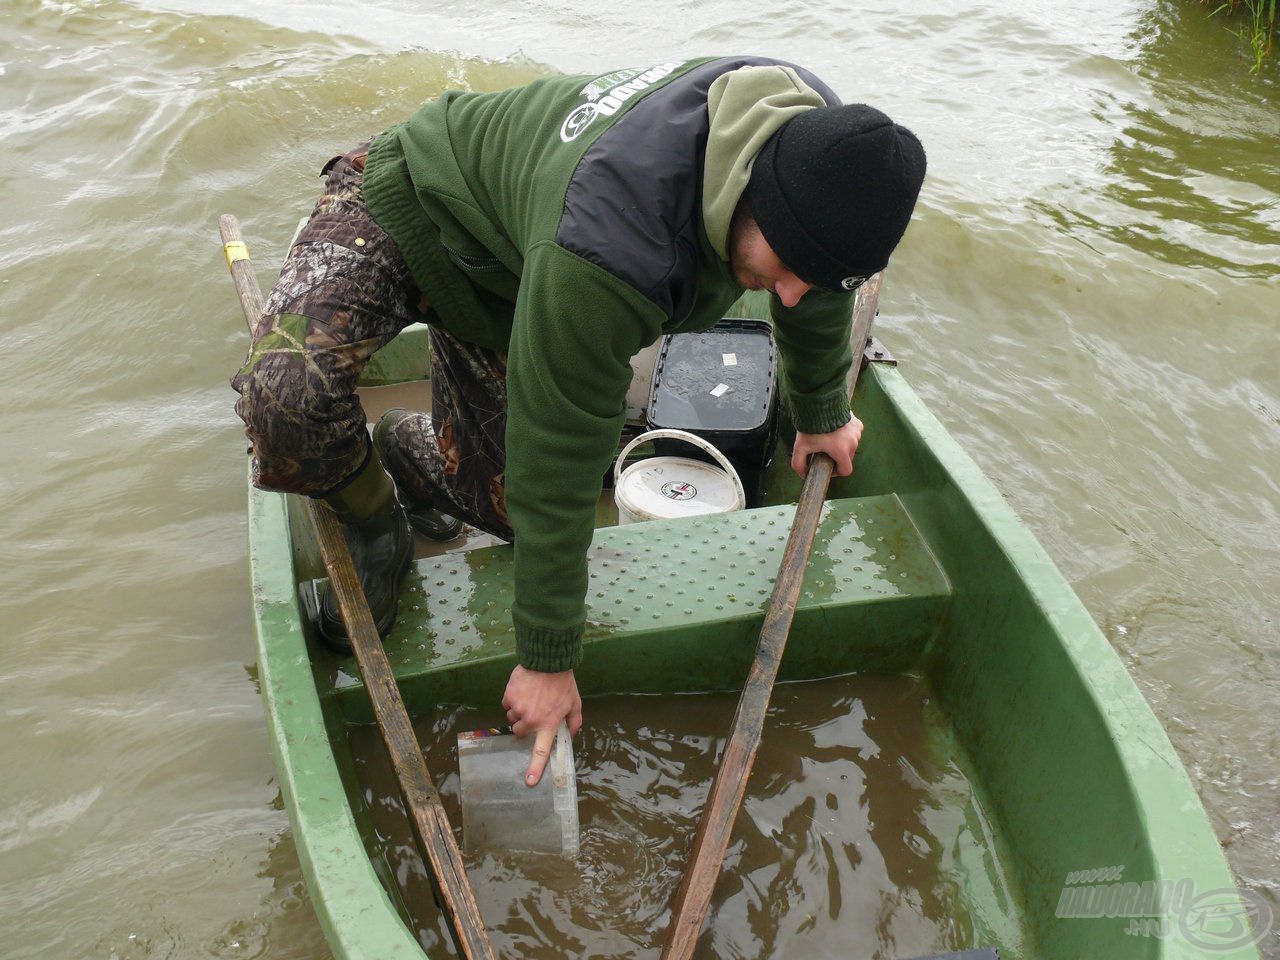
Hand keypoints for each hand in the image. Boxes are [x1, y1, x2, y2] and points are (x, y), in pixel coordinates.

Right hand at [501, 665, 582, 786]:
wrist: (548, 660)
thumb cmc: (563, 683)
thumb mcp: (575, 703)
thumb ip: (574, 722)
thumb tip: (571, 735)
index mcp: (548, 723)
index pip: (541, 750)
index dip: (535, 767)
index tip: (529, 781)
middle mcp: (531, 719)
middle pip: (520, 732)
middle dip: (525, 725)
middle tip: (534, 713)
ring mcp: (518, 708)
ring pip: (512, 718)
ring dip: (519, 712)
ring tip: (530, 698)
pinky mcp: (509, 696)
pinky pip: (507, 703)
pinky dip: (513, 699)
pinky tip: (523, 690)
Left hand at [791, 417, 862, 478]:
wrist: (818, 404)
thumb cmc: (810, 426)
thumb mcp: (800, 447)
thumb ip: (799, 464)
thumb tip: (804, 475)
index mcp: (841, 451)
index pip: (846, 470)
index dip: (837, 471)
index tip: (829, 465)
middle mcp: (853, 442)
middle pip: (847, 458)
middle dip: (837, 457)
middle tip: (825, 450)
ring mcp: (857, 432)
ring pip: (851, 445)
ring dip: (842, 445)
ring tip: (829, 438)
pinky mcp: (858, 423)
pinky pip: (854, 434)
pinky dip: (847, 435)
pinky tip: (836, 429)